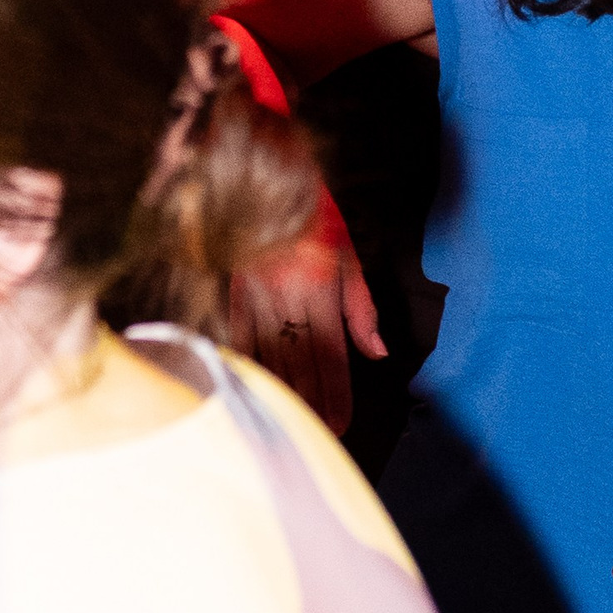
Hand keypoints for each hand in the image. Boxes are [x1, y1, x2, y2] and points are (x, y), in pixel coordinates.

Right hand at [227, 195, 387, 433]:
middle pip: (301, 363)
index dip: (337, 392)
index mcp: (323, 289)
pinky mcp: (234, 294)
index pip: (332, 354)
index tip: (341, 421)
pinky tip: (252, 391)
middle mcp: (291, 298)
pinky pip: (240, 339)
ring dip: (281, 393)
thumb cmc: (320, 219)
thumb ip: (363, 309)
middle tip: (318, 432)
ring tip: (290, 422)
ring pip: (270, 357)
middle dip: (311, 402)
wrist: (275, 179)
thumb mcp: (351, 257)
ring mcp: (259, 297)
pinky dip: (247, 367)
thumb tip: (378, 353)